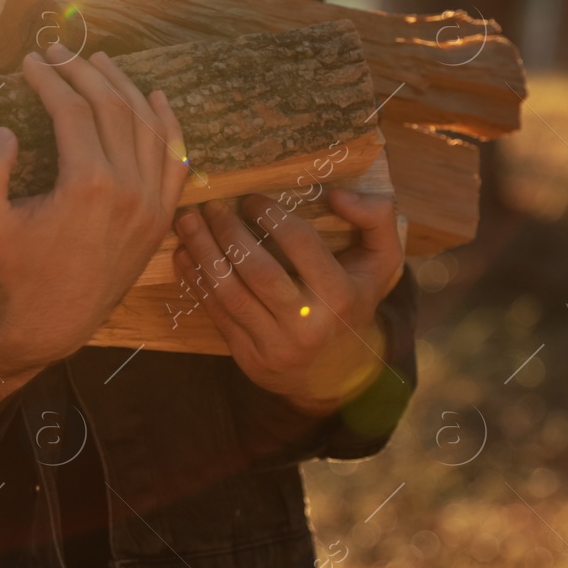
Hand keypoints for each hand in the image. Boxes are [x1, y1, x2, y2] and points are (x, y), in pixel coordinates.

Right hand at [0, 45, 187, 436]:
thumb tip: (6, 130)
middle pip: (112, 108)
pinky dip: (169, 126)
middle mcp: (129, 188)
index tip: (30, 61)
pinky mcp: (161, 217)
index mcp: (87, 184)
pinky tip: (156, 99)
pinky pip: (176, 160)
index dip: (49, 78)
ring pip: (148, 126)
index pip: (71, 110)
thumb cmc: (11, 271)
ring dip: (124, 87)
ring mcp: (152, 202)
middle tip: (59, 51)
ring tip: (100, 62)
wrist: (49, 321)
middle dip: (83, 72)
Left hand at [171, 187, 403, 415]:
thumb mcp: (382, 261)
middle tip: (211, 206)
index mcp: (341, 295)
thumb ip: (376, 218)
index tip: (250, 198)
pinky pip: (217, 315)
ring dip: (203, 254)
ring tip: (187, 223)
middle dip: (228, 233)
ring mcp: (276, 345)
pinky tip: (184, 255)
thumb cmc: (355, 302)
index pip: (300, 244)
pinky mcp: (250, 358)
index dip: (271, 215)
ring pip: (230, 294)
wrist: (339, 373)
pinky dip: (196, 282)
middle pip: (259, 270)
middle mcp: (308, 323)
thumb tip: (337, 193)